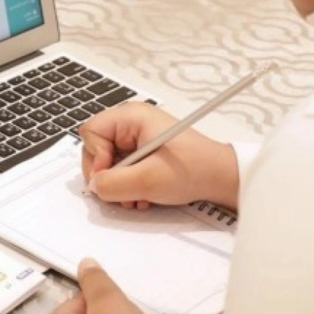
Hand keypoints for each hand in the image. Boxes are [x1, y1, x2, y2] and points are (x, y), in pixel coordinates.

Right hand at [78, 102, 239, 209]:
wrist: (222, 178)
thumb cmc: (195, 169)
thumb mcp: (148, 180)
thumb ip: (113, 183)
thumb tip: (94, 186)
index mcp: (133, 117)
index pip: (91, 132)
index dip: (95, 157)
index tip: (109, 176)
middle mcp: (133, 123)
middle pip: (97, 149)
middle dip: (107, 175)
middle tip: (121, 191)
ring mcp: (138, 138)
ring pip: (109, 162)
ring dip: (119, 184)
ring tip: (137, 196)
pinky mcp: (145, 152)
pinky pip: (123, 168)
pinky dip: (128, 185)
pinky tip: (143, 195)